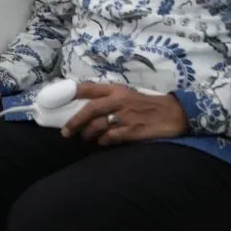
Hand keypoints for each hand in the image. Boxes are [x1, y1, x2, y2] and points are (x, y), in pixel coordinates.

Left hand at [61, 82, 188, 144]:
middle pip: (90, 110)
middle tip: (65, 132)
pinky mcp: (133, 130)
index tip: (56, 100)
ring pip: (98, 125)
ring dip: (88, 134)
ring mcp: (126, 116)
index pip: (89, 88)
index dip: (71, 93)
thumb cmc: (148, 104)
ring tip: (85, 138)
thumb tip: (86, 108)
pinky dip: (103, 141)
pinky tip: (102, 142)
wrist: (174, 114)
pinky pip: (111, 137)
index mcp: (117, 90)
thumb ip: (109, 99)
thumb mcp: (128, 95)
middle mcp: (119, 101)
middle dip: (74, 122)